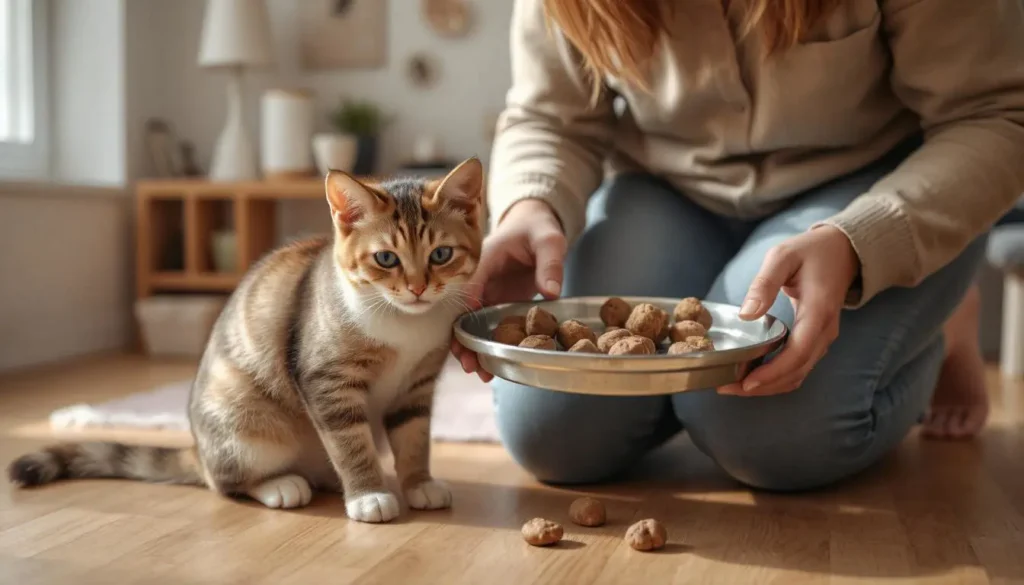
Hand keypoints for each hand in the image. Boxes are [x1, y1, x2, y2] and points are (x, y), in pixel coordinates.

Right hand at [451, 199, 566, 381]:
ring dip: (473, 347)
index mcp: (484, 259)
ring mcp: (488, 292)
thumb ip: (550, 263)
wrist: (535, 224)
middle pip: (463, 312)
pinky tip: (490, 365)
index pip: (469, 288)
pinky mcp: (497, 301)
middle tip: (469, 364)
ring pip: (472, 324)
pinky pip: (487, 325)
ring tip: (480, 372)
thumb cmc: (539, 228)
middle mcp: (480, 278)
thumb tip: (552, 291)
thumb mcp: (549, 240)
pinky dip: (486, 344)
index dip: (466, 314)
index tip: (467, 337)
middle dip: (463, 339)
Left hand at [718, 225, 859, 396]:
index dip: (772, 372)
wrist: (842, 251)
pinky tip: (752, 373)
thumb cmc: (810, 251)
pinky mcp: (816, 340)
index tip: (746, 383)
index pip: (798, 352)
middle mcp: (825, 331)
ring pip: (798, 373)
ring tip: (734, 384)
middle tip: (726, 387)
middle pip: (797, 371)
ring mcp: (823, 338)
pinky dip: (777, 376)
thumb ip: (764, 283)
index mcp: (818, 311)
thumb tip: (746, 314)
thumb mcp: (783, 256)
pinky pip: (799, 366)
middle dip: (763, 385)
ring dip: (769, 385)